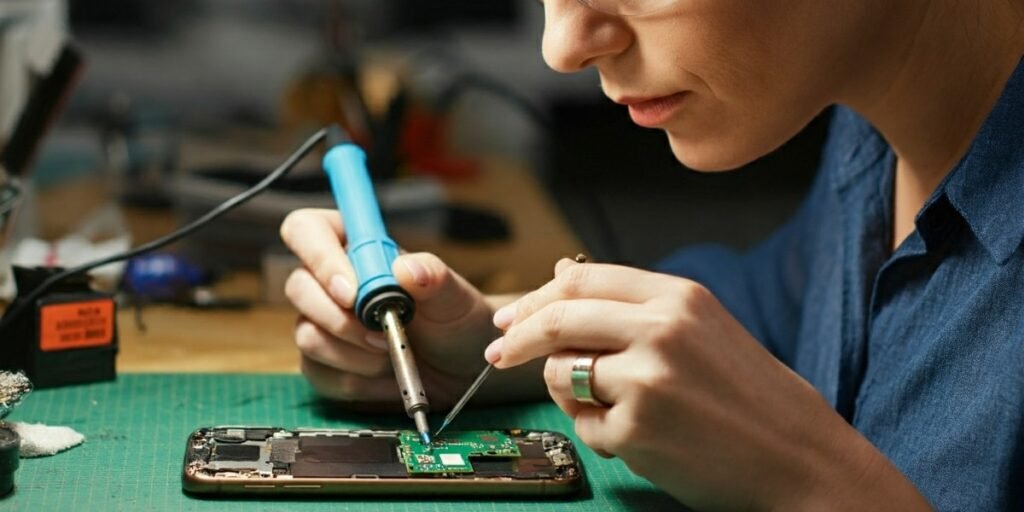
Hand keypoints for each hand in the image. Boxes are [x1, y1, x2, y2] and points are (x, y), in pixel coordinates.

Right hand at [280, 208, 543, 408]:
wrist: (461, 367)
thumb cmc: (455, 319)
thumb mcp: (454, 294)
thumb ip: (433, 277)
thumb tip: (405, 269)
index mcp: (354, 247)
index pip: (306, 229)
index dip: (319, 257)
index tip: (352, 292)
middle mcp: (328, 282)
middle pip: (297, 287)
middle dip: (339, 318)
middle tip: (382, 336)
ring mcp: (320, 323)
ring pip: (305, 334)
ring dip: (351, 351)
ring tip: (390, 352)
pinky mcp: (322, 363)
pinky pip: (316, 371)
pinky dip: (352, 378)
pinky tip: (382, 372)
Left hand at [485, 259, 929, 509]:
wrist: (800, 459)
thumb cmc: (751, 396)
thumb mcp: (700, 329)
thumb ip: (632, 304)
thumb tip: (559, 274)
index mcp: (678, 296)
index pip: (581, 280)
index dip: (535, 298)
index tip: (510, 318)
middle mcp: (660, 328)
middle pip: (558, 318)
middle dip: (518, 338)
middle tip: (499, 355)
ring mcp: (647, 378)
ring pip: (562, 373)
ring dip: (570, 393)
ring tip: (614, 410)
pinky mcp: (638, 428)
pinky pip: (584, 426)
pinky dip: (599, 434)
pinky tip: (642, 439)